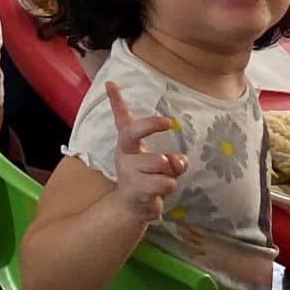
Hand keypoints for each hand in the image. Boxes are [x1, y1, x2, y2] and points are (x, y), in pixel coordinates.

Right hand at [102, 82, 184, 224]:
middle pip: (135, 131)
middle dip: (152, 124)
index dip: (114, 100)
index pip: (120, 118)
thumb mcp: (161, 165)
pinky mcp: (135, 187)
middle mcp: (124, 153)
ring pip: (161, 162)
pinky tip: (158, 191)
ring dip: (170, 173)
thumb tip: (179, 161)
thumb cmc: (149, 179)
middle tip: (168, 122)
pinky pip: (165, 182)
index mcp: (128, 144)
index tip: (110, 82)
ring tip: (162, 179)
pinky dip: (170, 186)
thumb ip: (172, 159)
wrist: (133, 207)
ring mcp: (128, 170)